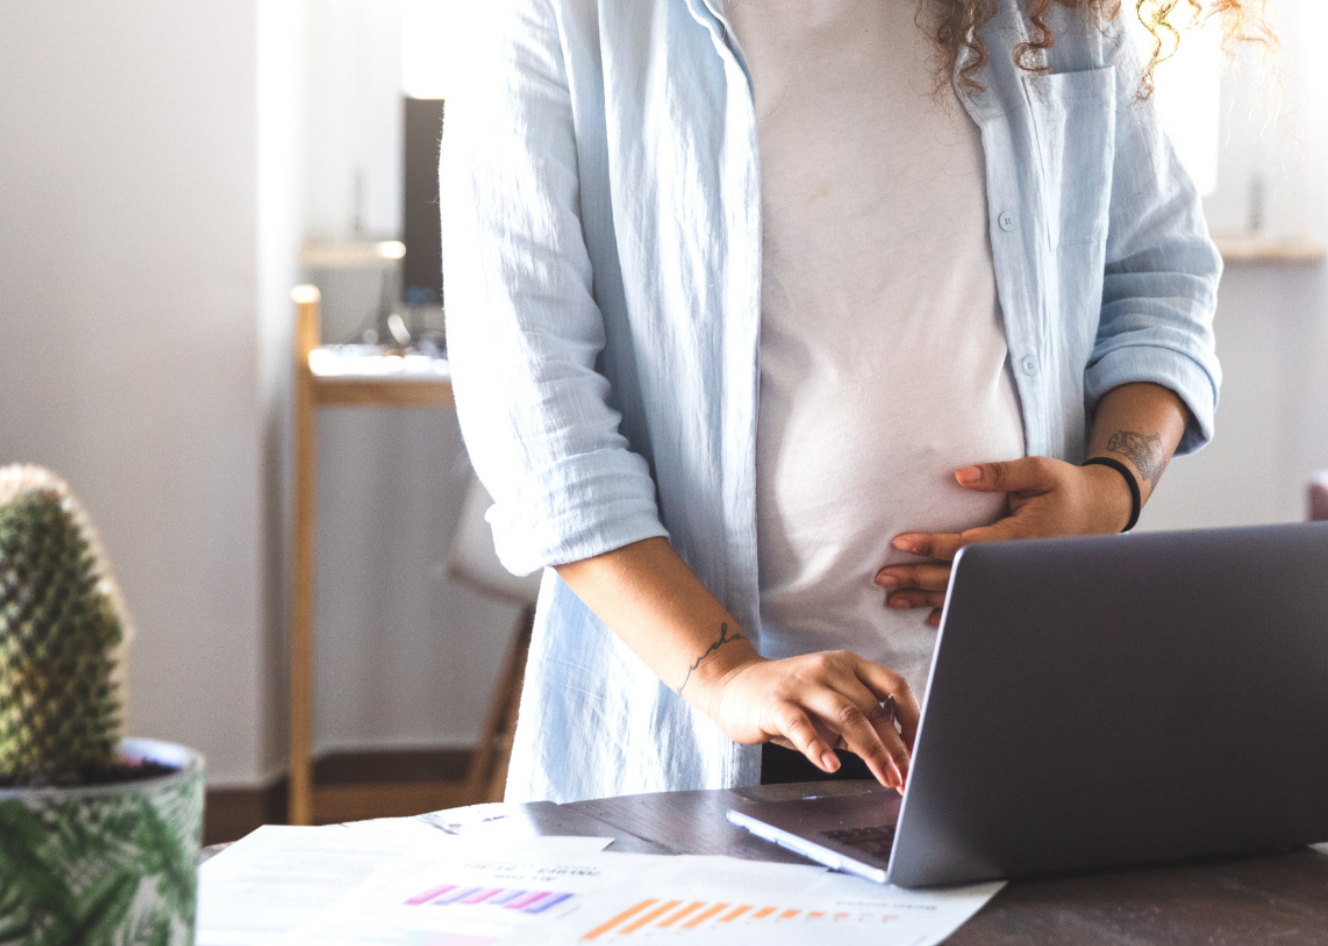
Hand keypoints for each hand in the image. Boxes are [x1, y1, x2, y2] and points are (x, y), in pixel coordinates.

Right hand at [706, 650, 920, 790]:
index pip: (894, 685)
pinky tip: (831, 766)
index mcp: (849, 664)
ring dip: (872, 750)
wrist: (733, 685)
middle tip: (907, 777)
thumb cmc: (788, 699)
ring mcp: (803, 684)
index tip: (921, 749)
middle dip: (895, 747)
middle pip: (874, 707)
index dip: (913, 718)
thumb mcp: (828, 702)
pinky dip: (819, 747)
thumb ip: (858, 720)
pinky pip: (802, 726)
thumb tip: (897, 754)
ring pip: (848, 716)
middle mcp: (830, 668)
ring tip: (886, 777)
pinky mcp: (776, 703)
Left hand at [874, 457, 1132, 626]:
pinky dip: (954, 611)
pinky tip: (929, 618)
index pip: (964, 546)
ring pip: (964, 593)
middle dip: (917, 579)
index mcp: (1016, 537)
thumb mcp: (1039, 471)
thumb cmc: (1067, 487)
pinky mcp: (1015, 584)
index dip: (931, 545)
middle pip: (956, 576)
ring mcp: (1014, 580)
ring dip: (926, 598)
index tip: (900, 543)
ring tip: (892, 599)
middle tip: (882, 578)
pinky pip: (982, 603)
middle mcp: (1012, 565)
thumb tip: (959, 476)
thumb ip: (1000, 473)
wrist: (1102, 511)